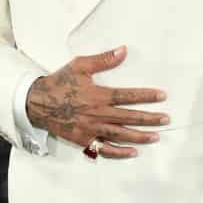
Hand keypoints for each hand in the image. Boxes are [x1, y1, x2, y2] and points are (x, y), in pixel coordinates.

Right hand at [26, 46, 168, 156]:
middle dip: (149, 119)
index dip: (146, 96)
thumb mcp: (80, 66)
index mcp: (98, 95)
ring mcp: (91, 129)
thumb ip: (103, 60)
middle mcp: (97, 114)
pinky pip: (104, 149)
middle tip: (166, 119)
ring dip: (140, 136)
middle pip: (129, 117)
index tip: (162, 96)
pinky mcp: (84, 140)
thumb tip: (123, 51)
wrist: (36, 102)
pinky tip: (133, 152)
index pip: (127, 96)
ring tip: (156, 136)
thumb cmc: (59, 83)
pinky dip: (119, 152)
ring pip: (120, 135)